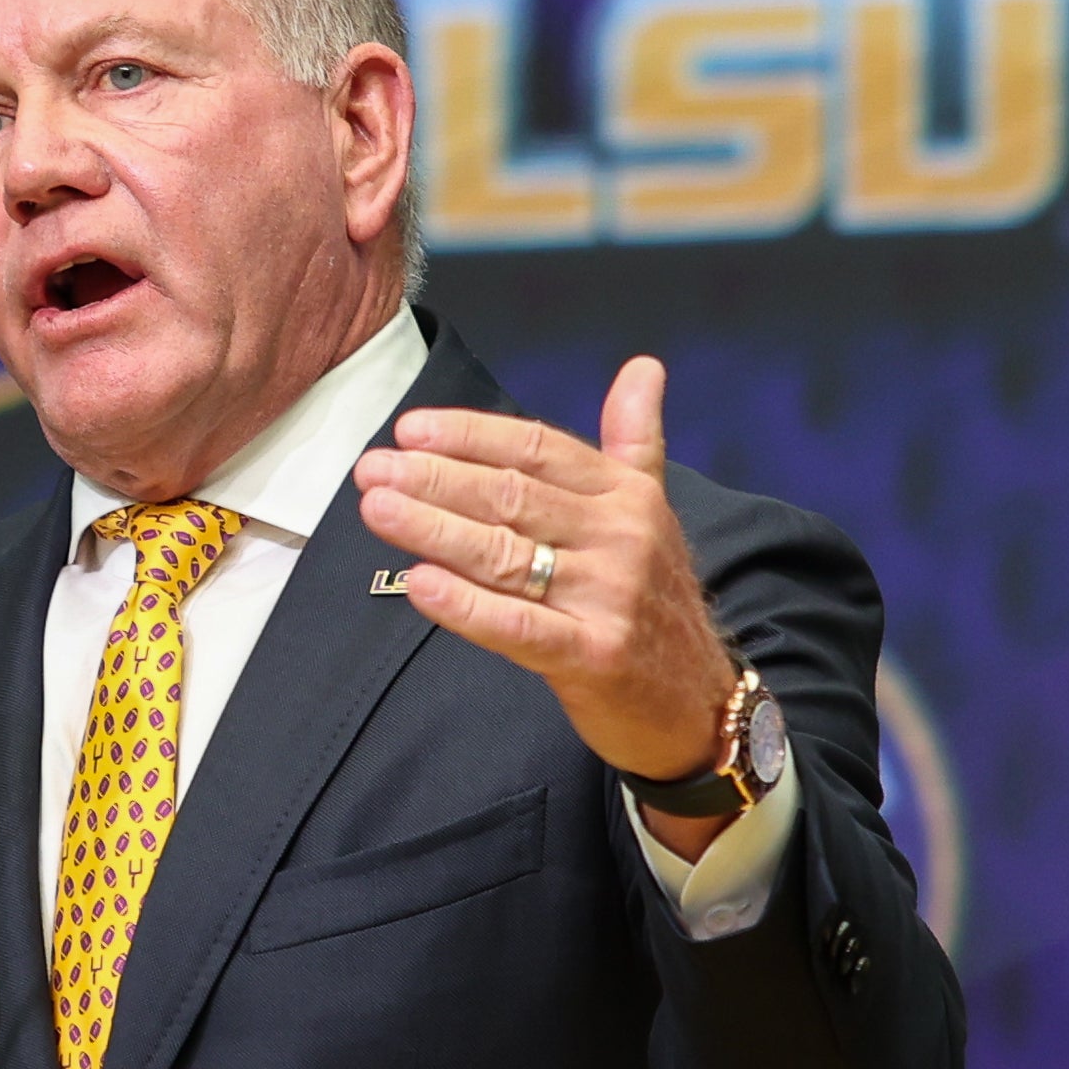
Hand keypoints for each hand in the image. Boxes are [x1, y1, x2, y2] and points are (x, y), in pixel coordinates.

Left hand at [353, 355, 739, 857]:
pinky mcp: (593, 655)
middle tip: (372, 470)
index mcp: (627, 495)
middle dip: (435, 479)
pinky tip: (418, 584)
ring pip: (505, 554)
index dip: (470, 436)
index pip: (537, 449)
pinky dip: (465, 605)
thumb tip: (643, 365)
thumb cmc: (655, 603)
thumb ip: (634, 441)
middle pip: (512, 495)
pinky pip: (518, 624)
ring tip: (377, 509)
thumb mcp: (652, 513)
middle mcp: (621, 536)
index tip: (408, 430)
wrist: (697, 702)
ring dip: (433, 528)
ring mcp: (608, 597)